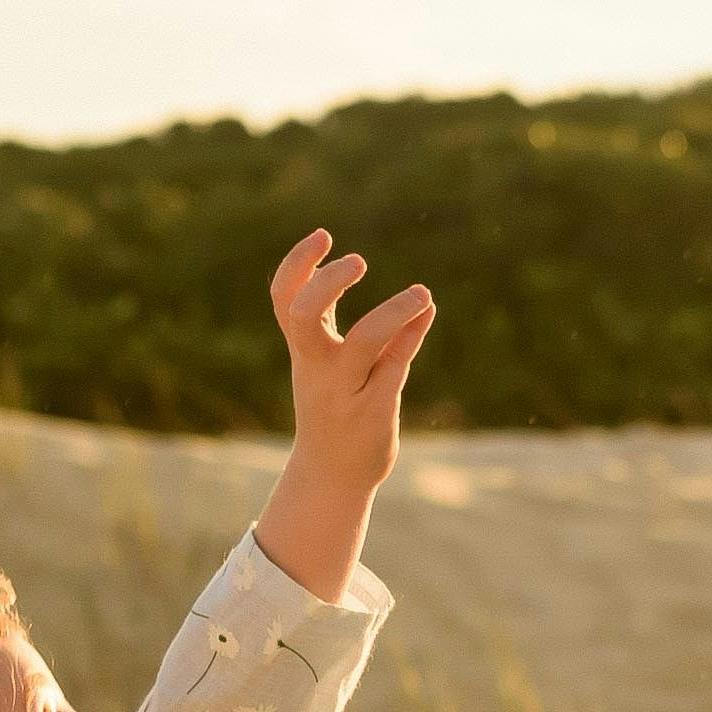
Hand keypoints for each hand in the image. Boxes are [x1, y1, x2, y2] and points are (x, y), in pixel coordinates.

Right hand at [252, 229, 435, 597]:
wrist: (331, 476)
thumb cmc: (336, 411)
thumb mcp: (341, 366)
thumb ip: (379, 334)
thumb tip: (421, 299)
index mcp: (303, 350)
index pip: (285, 298)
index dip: (297, 264)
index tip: (324, 235)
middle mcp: (318, 367)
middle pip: (305, 317)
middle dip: (327, 283)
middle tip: (358, 260)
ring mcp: (345, 389)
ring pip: (364, 342)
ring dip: (392, 311)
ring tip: (420, 293)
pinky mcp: (374, 409)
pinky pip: (394, 365)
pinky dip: (411, 334)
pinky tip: (426, 310)